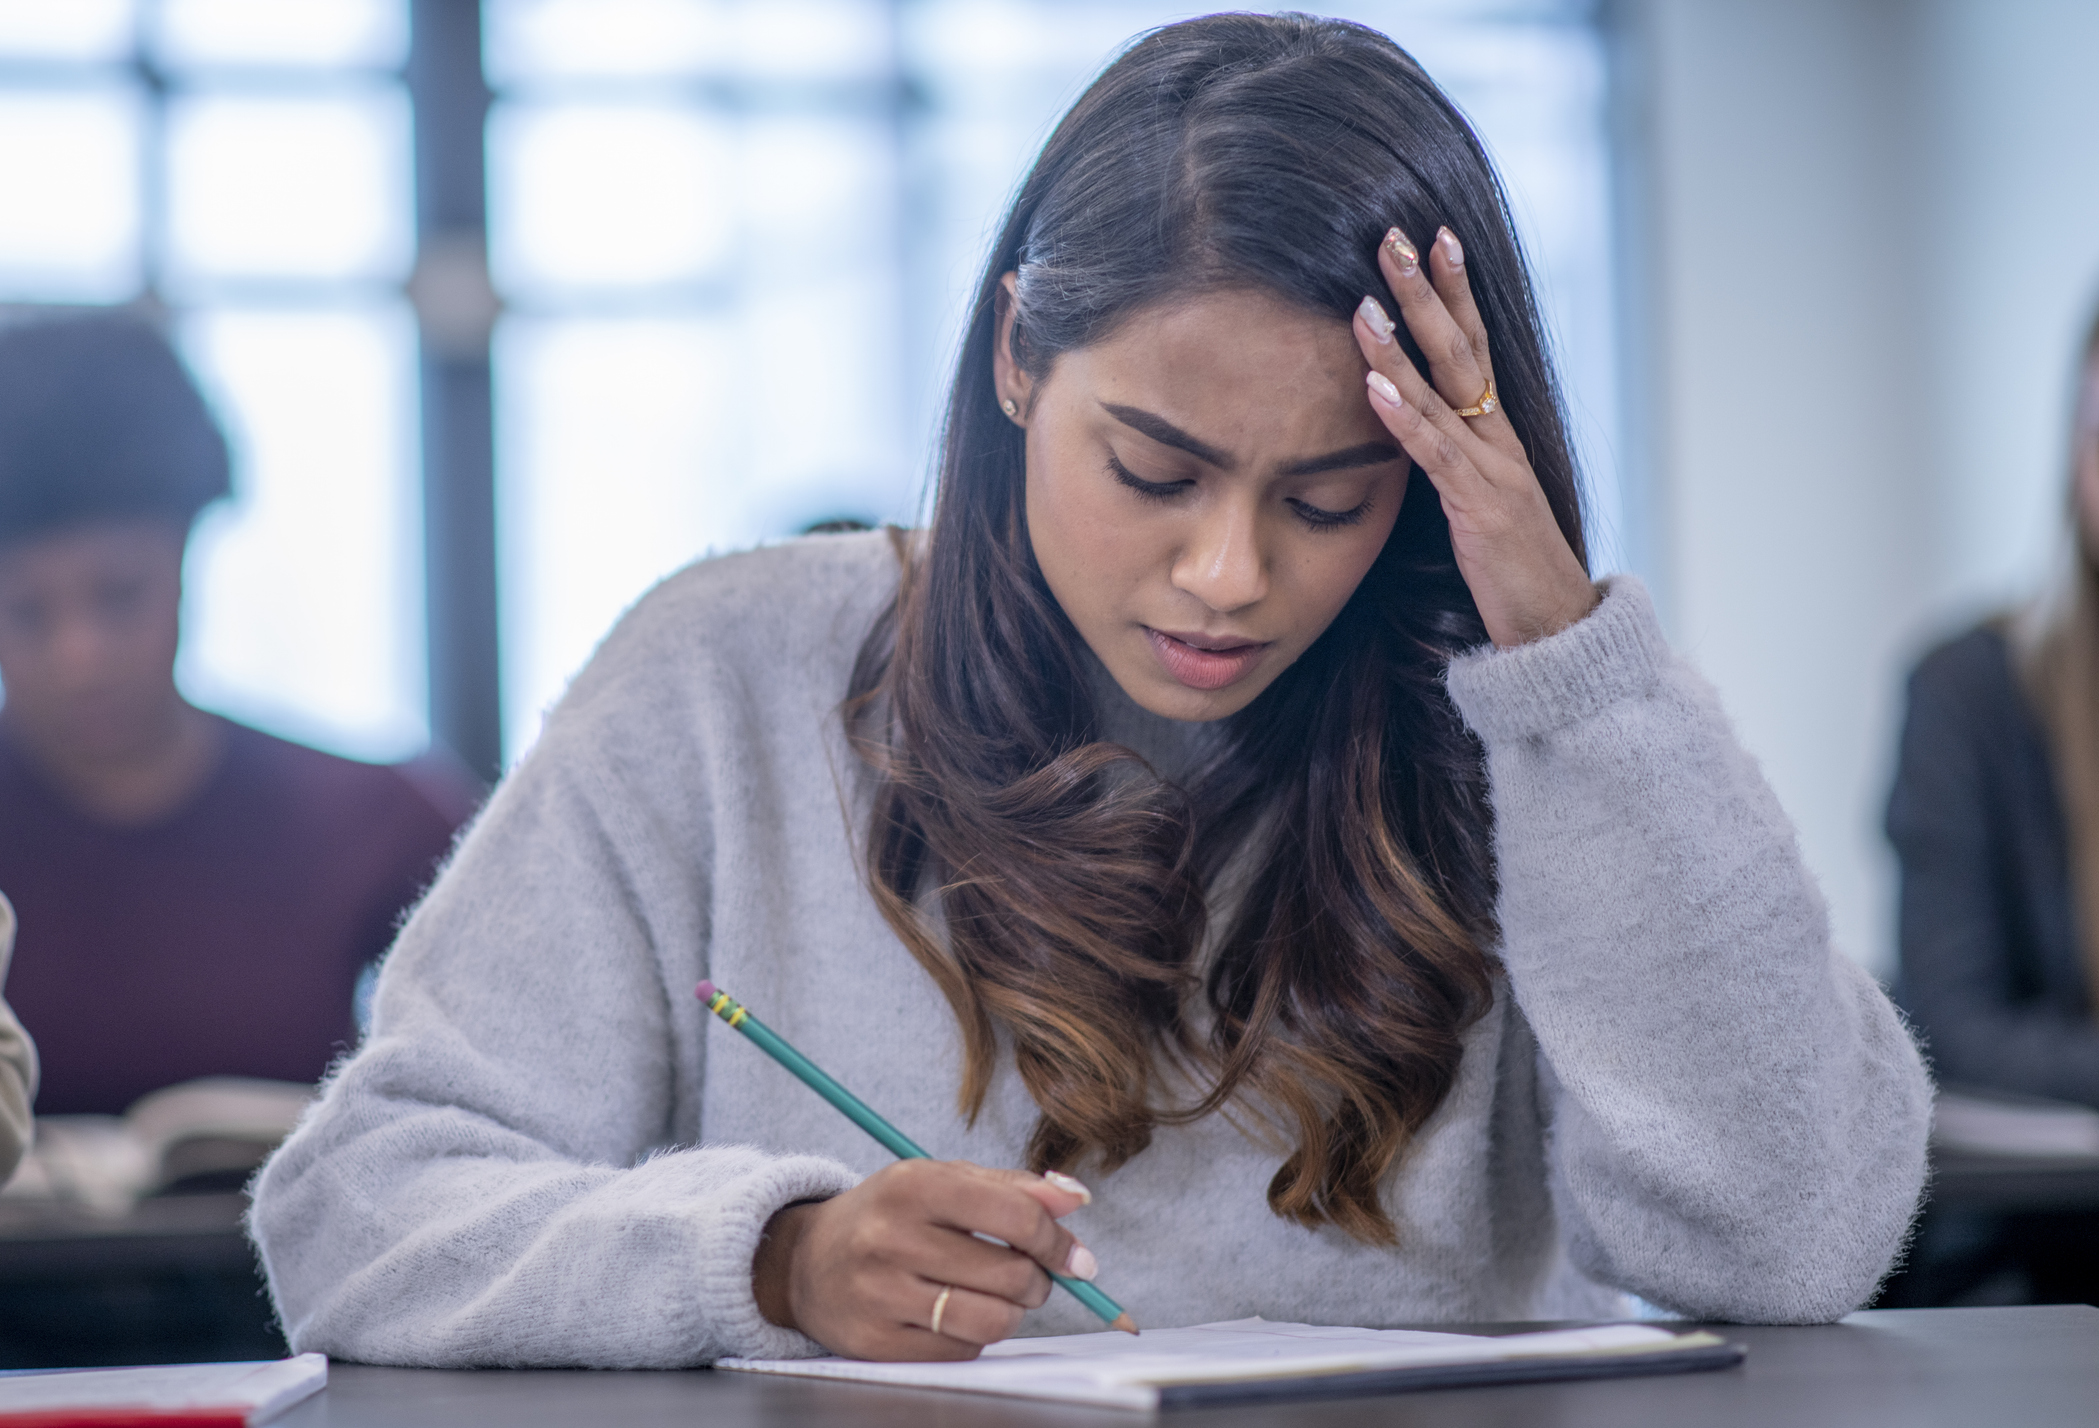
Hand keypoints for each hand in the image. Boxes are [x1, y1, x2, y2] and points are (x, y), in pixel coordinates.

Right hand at [751, 1159, 1095, 1359]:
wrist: (805, 1261)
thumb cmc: (890, 1214)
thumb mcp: (943, 1181)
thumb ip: (1013, 1187)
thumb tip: (1077, 1198)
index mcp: (915, 1184)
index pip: (1015, 1216)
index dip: (1058, 1241)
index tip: (1075, 1256)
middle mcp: (892, 1237)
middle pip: (1010, 1274)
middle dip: (1038, 1280)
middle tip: (1029, 1276)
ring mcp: (880, 1293)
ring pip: (991, 1321)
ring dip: (1012, 1313)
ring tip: (998, 1297)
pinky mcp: (875, 1342)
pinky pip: (960, 1352)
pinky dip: (974, 1338)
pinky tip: (956, 1316)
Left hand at [1352, 225, 1597, 647]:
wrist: (1559, 632)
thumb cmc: (1512, 573)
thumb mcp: (1476, 505)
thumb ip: (1449, 463)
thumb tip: (1407, 429)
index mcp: (1497, 436)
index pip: (1473, 346)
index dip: (1453, 291)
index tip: (1431, 238)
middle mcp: (1499, 441)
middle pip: (1462, 349)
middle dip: (1427, 290)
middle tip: (1394, 235)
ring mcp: (1493, 472)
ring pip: (1444, 393)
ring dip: (1401, 343)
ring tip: (1364, 301)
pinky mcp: (1480, 510)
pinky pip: (1436, 454)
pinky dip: (1405, 415)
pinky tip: (1374, 386)